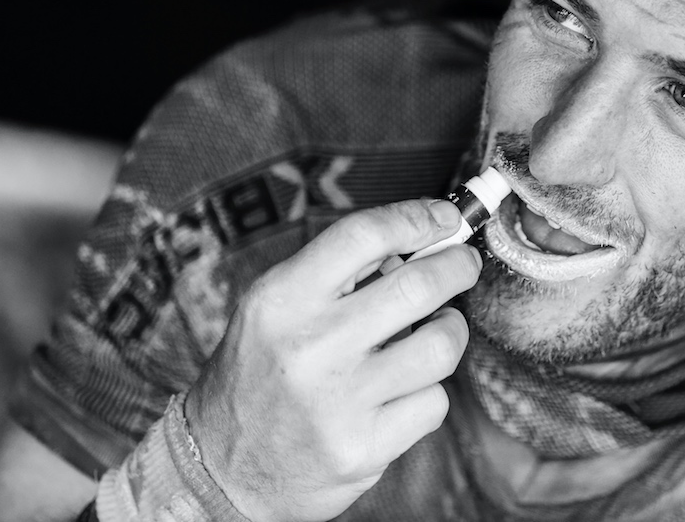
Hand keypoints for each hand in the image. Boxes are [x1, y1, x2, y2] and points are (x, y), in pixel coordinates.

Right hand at [184, 198, 480, 521]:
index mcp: (281, 299)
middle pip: (417, 286)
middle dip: (457, 266)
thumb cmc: (262, 373)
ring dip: (450, 330)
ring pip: (441, 346)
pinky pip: (433, 402)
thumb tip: (422, 241)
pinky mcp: (363, 450)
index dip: (416, 218)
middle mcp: (309, 347)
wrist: (220, 466)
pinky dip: (429, 390)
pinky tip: (404, 389)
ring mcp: (338, 403)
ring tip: (434, 330)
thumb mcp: (277, 307)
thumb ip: (339, 272)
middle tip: (463, 264)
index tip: (447, 217)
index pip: (363, 235)